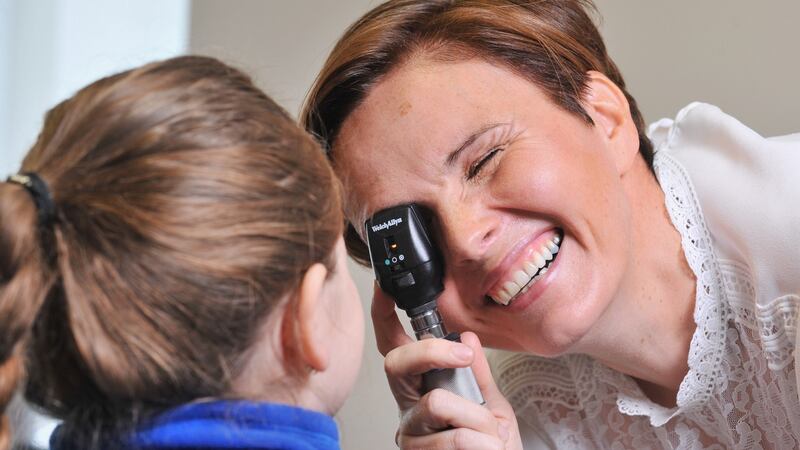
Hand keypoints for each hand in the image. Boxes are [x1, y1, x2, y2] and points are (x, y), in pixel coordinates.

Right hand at [372, 283, 522, 449]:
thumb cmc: (491, 448)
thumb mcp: (492, 406)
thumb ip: (478, 373)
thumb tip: (466, 337)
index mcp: (420, 387)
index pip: (394, 346)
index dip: (384, 315)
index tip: (386, 288)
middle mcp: (407, 408)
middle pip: (396, 362)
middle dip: (433, 351)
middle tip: (464, 357)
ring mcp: (410, 433)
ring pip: (436, 401)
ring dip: (478, 418)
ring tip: (491, 435)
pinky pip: (454, 437)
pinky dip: (482, 443)